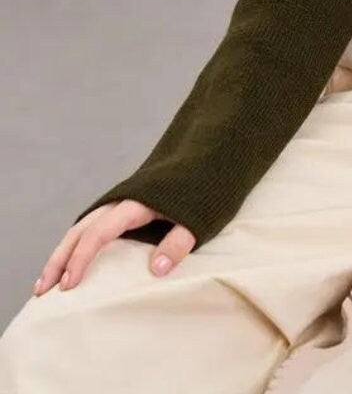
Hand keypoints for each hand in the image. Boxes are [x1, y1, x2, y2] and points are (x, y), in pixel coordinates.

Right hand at [32, 200, 194, 295]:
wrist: (213, 157)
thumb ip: (179, 242)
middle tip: (42, 290)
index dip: (81, 259)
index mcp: (136, 203)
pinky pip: (94, 223)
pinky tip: (72, 259)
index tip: (68, 286)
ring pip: (83, 225)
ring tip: (47, 281)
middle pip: (80, 229)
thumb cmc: (206, 189)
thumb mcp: (198, 217)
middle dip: (59, 259)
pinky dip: (77, 242)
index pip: (98, 233)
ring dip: (63, 252)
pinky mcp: (128, 203)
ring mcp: (123, 200)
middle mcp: (122, 200)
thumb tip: (156, 270)